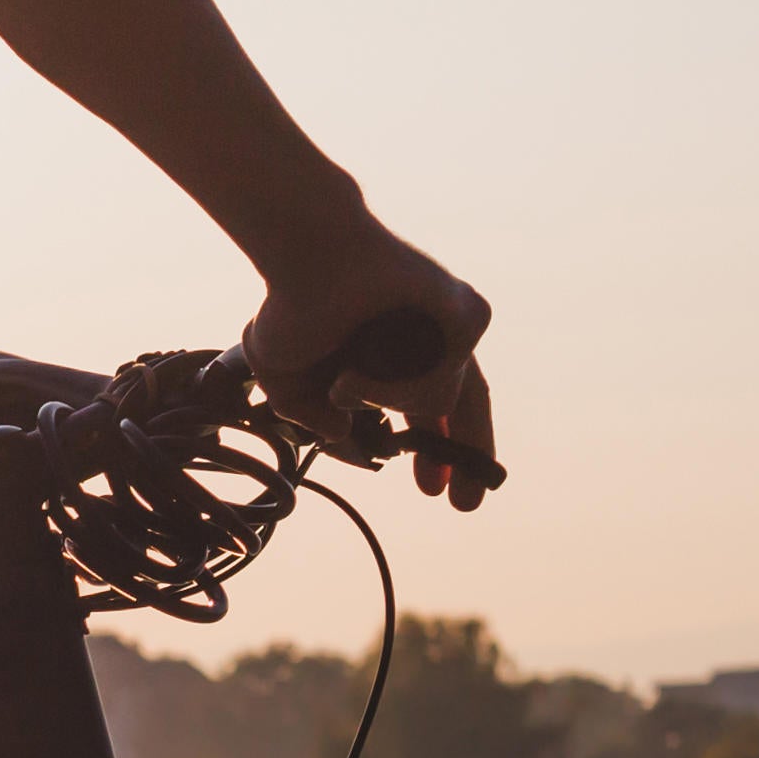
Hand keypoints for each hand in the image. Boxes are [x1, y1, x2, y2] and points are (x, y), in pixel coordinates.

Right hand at [246, 227, 498, 509]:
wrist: (310, 255)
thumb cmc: (294, 305)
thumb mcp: (289, 382)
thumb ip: (309, 418)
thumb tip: (344, 434)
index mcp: (398, 354)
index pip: (436, 409)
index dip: (437, 451)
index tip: (433, 490)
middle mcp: (431, 340)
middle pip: (470, 405)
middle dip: (466, 455)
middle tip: (461, 501)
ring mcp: (452, 327)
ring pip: (443, 399)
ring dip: (386, 399)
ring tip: (345, 381)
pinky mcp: (468, 315)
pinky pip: (445, 380)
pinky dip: (397, 384)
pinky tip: (360, 367)